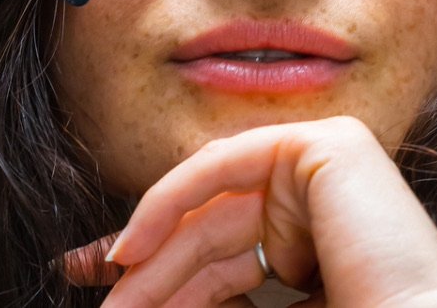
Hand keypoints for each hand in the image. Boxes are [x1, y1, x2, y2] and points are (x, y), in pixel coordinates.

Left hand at [68, 116, 436, 306]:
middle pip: (214, 231)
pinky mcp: (330, 144)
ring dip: (153, 253)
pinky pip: (224, 162)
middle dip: (150, 271)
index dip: (163, 279)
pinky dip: (169, 201)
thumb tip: (140, 295)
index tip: (109, 298)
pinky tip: (131, 248)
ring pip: (214, 203)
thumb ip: (215, 298)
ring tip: (111, 299)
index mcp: (319, 241)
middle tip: (104, 307)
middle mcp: (325, 197)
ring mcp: (332, 163)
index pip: (223, 253)